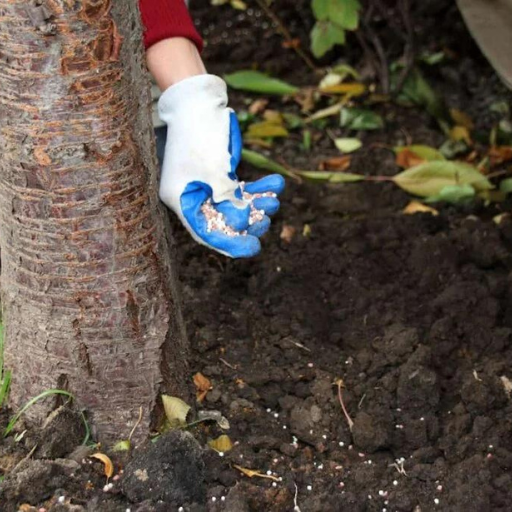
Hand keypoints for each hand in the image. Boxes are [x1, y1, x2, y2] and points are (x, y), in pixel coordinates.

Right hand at [157, 74, 284, 257]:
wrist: (198, 100)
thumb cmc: (199, 134)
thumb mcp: (214, 170)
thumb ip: (228, 198)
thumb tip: (243, 222)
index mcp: (181, 200)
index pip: (205, 231)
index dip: (230, 243)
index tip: (254, 248)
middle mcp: (193, 196)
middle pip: (223, 221)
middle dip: (248, 222)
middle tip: (267, 219)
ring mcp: (206, 185)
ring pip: (236, 205)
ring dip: (257, 203)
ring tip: (274, 198)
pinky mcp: (220, 174)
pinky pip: (242, 188)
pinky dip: (258, 188)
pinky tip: (275, 184)